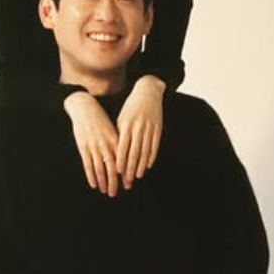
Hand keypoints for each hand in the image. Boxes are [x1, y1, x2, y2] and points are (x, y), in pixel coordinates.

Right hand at [64, 91, 119, 196]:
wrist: (84, 108)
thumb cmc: (100, 118)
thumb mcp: (112, 128)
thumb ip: (118, 142)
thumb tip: (125, 155)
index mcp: (115, 140)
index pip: (123, 161)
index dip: (126, 173)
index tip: (129, 183)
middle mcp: (106, 145)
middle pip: (112, 168)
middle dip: (115, 182)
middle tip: (117, 192)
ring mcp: (94, 147)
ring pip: (100, 169)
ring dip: (103, 182)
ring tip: (105, 191)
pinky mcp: (83, 148)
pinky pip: (88, 165)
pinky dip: (91, 176)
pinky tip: (94, 184)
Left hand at [116, 75, 164, 189]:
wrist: (147, 92)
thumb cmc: (131, 107)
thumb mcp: (122, 118)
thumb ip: (119, 134)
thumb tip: (116, 152)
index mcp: (126, 125)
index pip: (122, 147)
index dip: (120, 161)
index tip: (118, 172)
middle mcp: (138, 128)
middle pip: (134, 152)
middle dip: (130, 168)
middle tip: (127, 180)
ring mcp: (149, 128)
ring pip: (145, 151)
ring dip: (141, 165)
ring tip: (137, 175)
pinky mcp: (158, 128)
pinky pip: (154, 146)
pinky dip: (151, 157)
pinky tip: (147, 165)